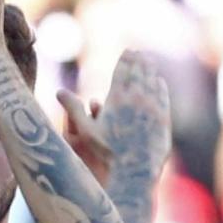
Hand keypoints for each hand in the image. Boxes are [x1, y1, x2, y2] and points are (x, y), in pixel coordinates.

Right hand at [59, 50, 171, 186]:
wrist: (133, 171)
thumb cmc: (105, 153)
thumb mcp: (84, 131)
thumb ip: (73, 108)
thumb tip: (59, 91)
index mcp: (118, 98)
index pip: (123, 71)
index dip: (125, 59)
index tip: (127, 51)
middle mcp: (138, 100)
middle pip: (140, 73)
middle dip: (139, 60)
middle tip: (138, 52)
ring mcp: (153, 109)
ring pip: (153, 82)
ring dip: (150, 70)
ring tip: (148, 62)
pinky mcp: (164, 120)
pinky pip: (163, 97)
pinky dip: (160, 86)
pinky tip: (158, 82)